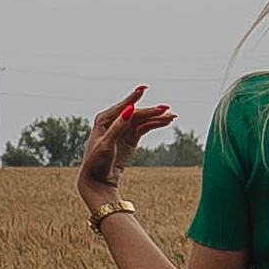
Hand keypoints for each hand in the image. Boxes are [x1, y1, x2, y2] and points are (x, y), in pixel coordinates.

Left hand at [78, 86, 175, 215]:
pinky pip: (144, 128)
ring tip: (172, 117)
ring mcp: (123, 129)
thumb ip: (118, 127)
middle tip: (167, 109)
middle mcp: (114, 121)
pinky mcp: (129, 138)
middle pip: (136, 113)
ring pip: (142, 120)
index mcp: (104, 120)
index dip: (134, 97)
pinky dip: (154, 125)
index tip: (144, 88)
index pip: (124, 106)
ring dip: (156, 118)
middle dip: (152, 111)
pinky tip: (165, 122)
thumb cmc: (97, 162)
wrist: (98, 180)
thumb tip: (129, 109)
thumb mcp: (106, 144)